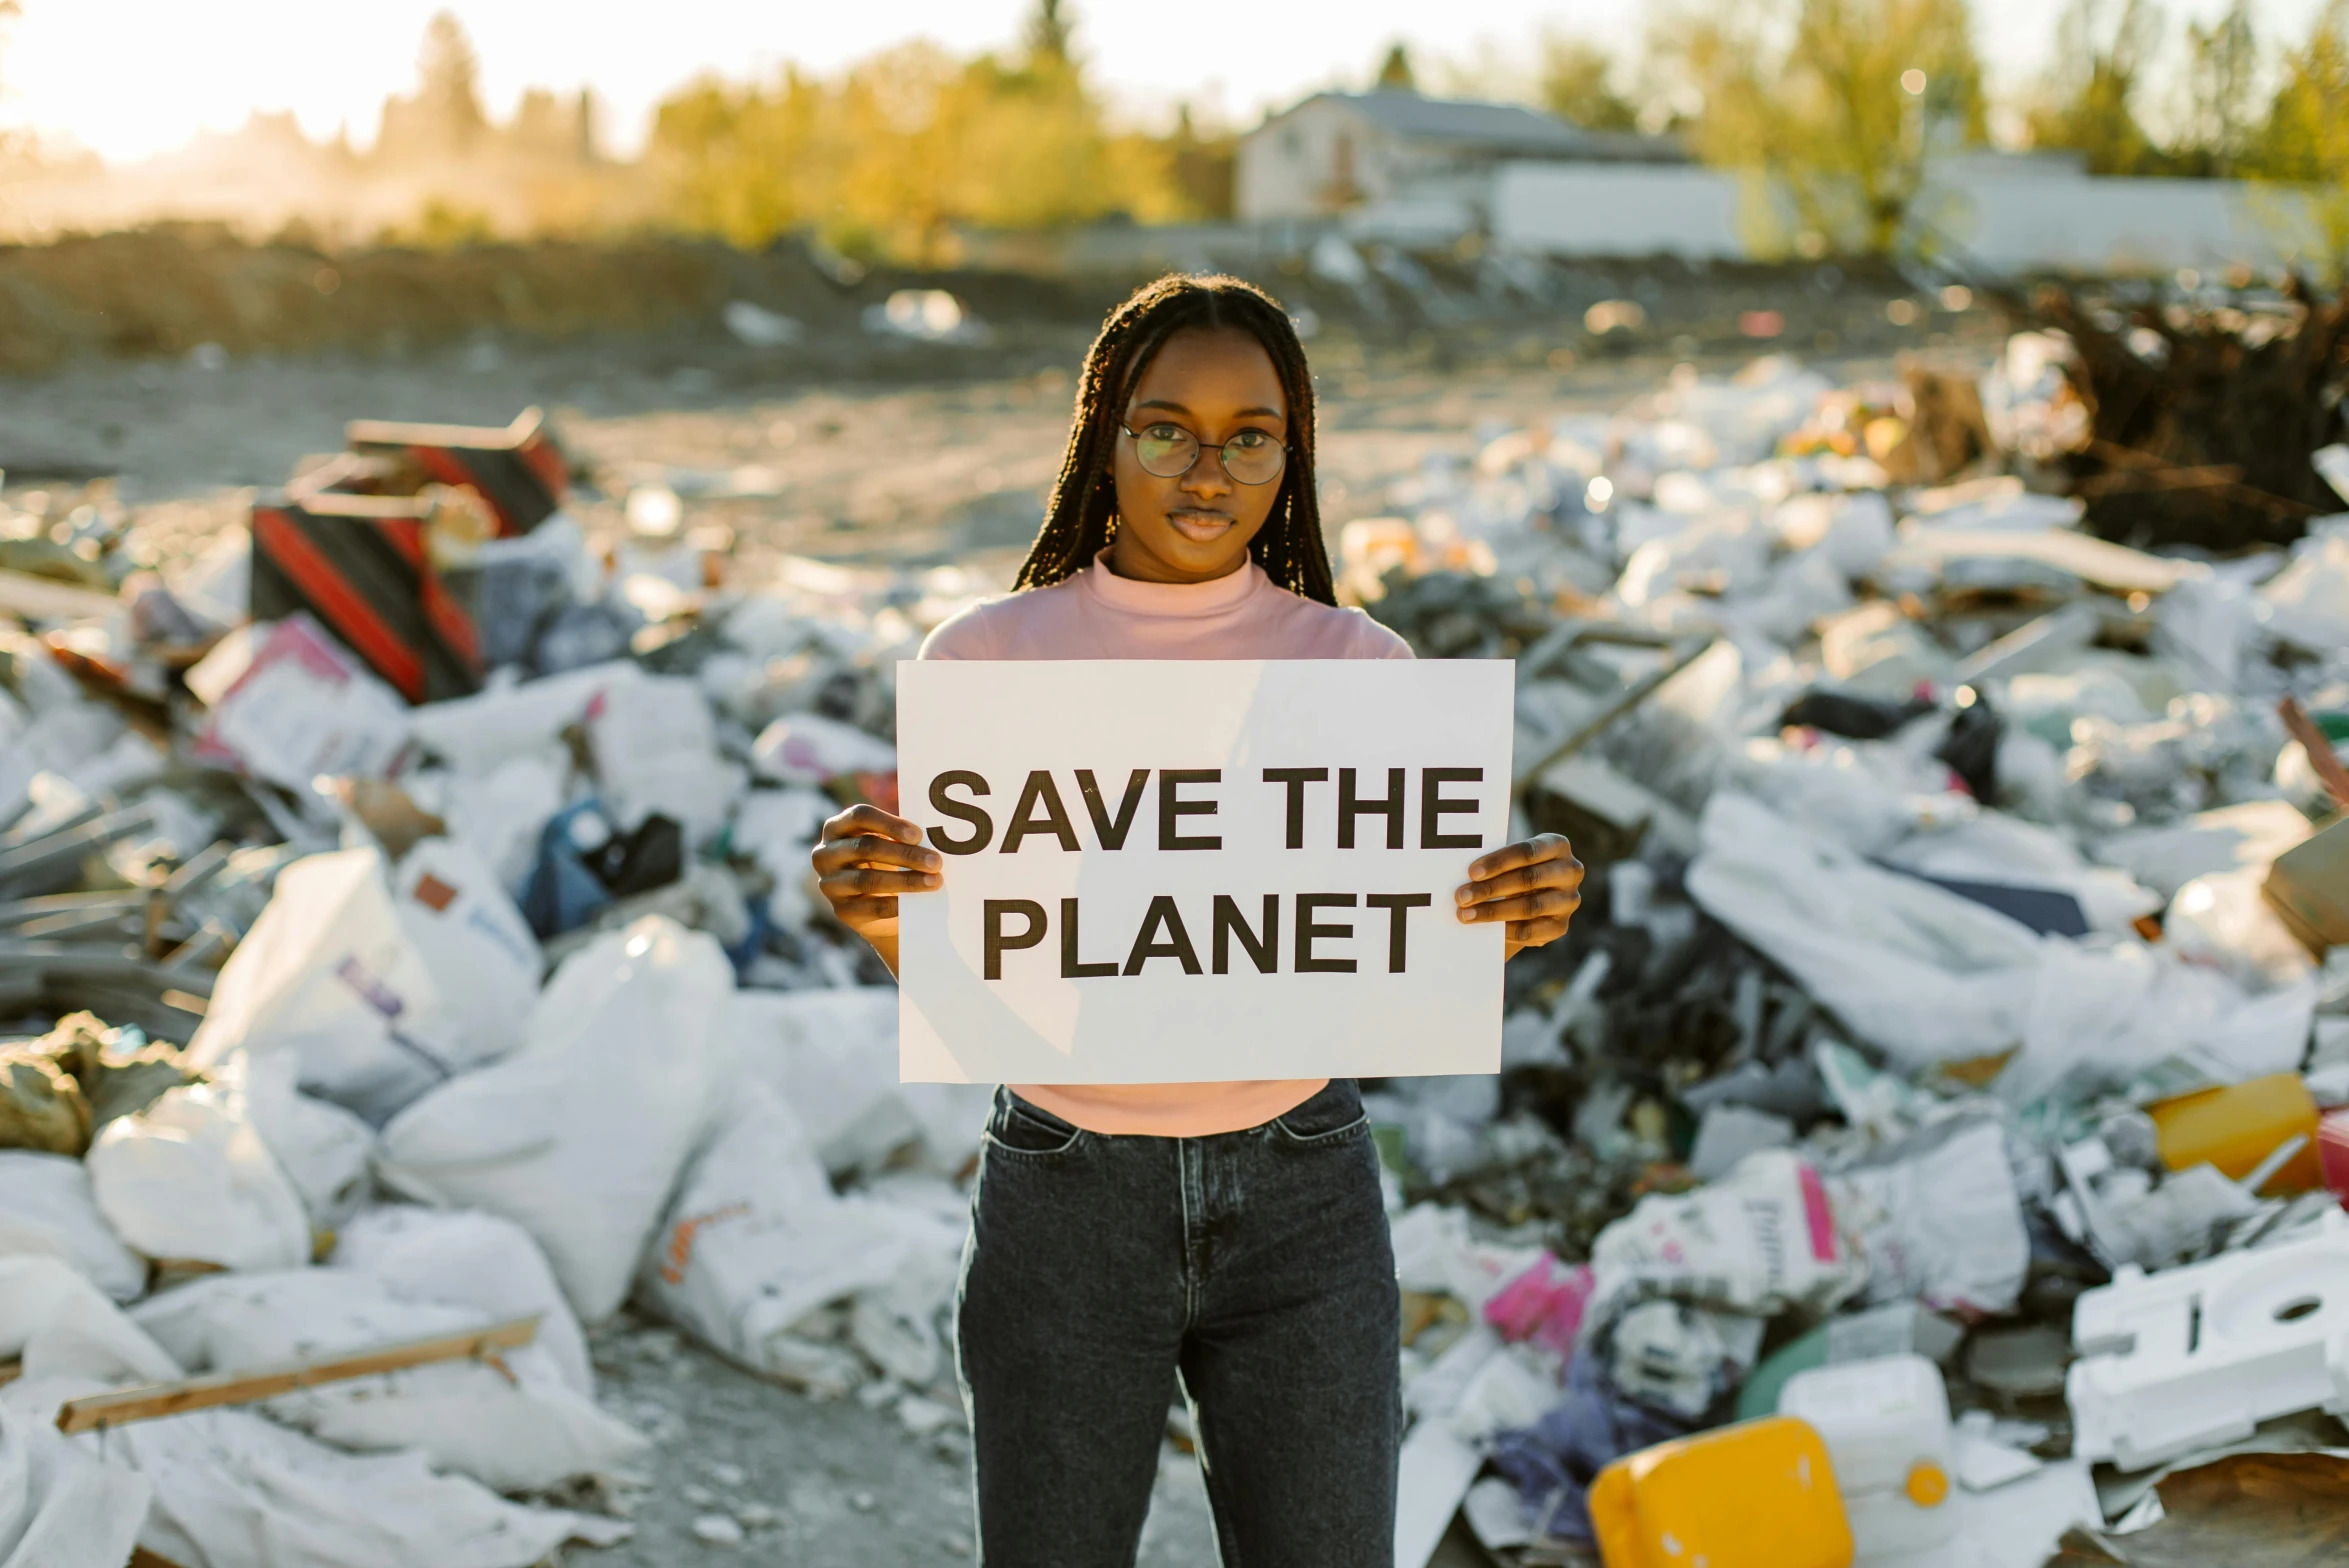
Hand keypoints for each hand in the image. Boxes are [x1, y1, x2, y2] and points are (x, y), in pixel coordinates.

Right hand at [812, 804, 941, 976]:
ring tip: (935, 881)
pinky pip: (872, 907)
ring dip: (906, 880)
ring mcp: (829, 884)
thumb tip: (934, 838)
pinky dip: (897, 905)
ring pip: (867, 880)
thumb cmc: (884, 863)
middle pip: (865, 847)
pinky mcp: (841, 910)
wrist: (876, 906)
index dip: (889, 824)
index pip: (859, 816)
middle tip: (936, 861)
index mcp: (836, 827)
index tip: (918, 835)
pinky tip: (918, 903)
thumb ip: (900, 837)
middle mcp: (825, 854)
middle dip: (905, 854)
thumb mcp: (886, 845)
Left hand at [1455, 833, 1583, 957]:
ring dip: (1493, 912)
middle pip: (1528, 879)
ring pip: (1529, 907)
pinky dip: (1505, 930)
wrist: (1527, 902)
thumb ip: (1495, 864)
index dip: (1498, 862)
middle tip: (1462, 896)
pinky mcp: (1561, 926)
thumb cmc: (1513, 872)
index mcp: (1557, 845)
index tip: (1472, 872)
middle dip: (1491, 888)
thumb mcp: (1510, 862)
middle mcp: (1570, 871)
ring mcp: (1569, 900)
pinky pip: (1531, 931)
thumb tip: (1467, 876)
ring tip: (1466, 914)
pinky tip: (1486, 929)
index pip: (1527, 851)